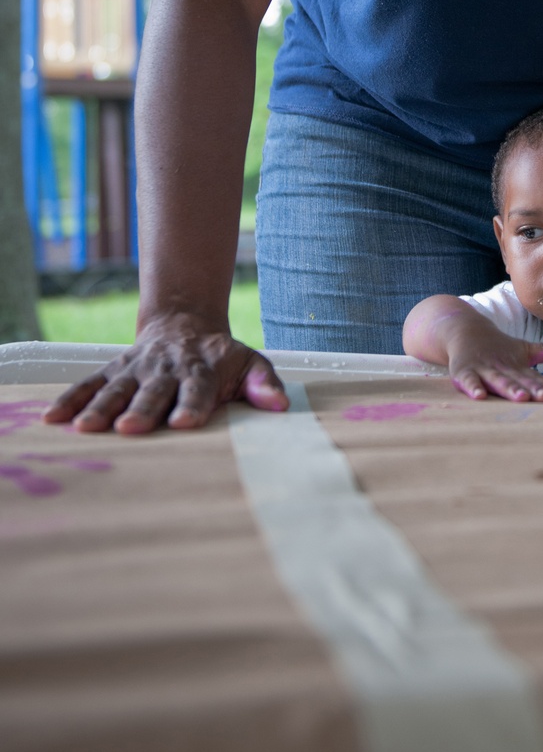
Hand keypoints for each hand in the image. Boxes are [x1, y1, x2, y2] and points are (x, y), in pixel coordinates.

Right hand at [42, 313, 288, 433]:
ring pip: (118, 387)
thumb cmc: (220, 357)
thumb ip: (264, 384)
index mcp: (201, 369)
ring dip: (102, 406)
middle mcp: (166, 369)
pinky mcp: (114, 370)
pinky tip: (53, 418)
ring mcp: (137, 369)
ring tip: (87, 427)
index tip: (185, 422)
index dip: (193, 404)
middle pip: (154, 390)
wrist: (184, 324)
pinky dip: (71, 399)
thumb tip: (280, 406)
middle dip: (143, 409)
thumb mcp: (250, 363)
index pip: (198, 388)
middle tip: (131, 428)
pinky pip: (89, 383)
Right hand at [448, 332, 542, 402]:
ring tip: (521, 397)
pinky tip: (480, 396)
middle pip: (518, 380)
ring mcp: (483, 369)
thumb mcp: (522, 349)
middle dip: (531, 389)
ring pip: (498, 380)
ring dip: (509, 388)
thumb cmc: (498, 347)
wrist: (465, 330)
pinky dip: (473, 387)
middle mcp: (502, 367)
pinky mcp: (464, 371)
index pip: (534, 377)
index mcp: (517, 365)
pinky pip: (469, 381)